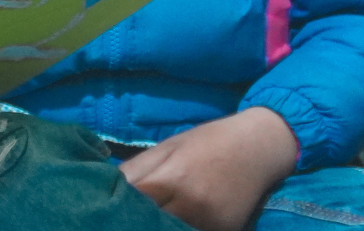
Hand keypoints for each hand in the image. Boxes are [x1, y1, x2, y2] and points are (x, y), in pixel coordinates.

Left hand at [117, 107, 299, 230]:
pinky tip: (172, 222)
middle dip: (134, 220)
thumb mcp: (167, 147)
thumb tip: (103, 186)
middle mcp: (191, 207)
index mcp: (171, 180)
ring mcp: (210, 224)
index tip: (104, 207)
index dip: (115, 207)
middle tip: (122, 217)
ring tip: (144, 220)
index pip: (131, 205)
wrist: (259, 147)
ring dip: (156, 226)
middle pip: (150, 224)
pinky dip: (179, 229)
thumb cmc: (208, 142)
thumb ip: (135, 170)